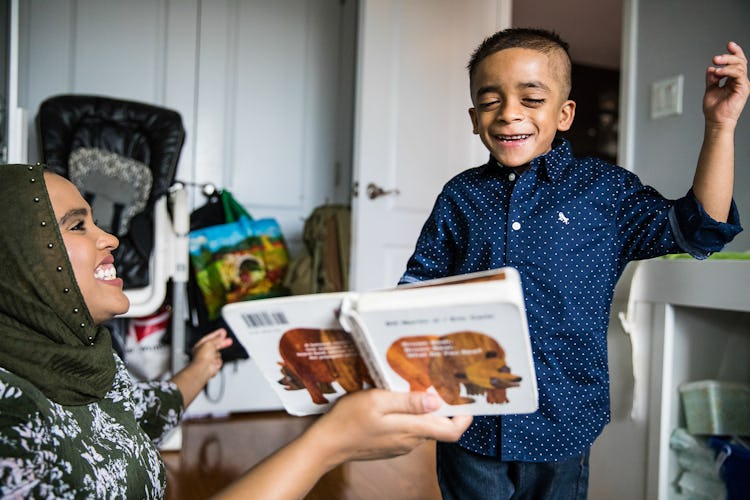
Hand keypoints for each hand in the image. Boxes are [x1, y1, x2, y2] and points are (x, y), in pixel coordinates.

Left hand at [191, 328, 233, 380]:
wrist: (203, 369)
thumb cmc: (202, 357)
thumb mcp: (210, 343)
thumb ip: (217, 339)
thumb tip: (222, 335)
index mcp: (200, 346)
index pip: (210, 338)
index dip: (217, 334)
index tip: (223, 332)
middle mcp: (203, 353)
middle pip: (215, 346)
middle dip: (222, 343)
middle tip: (229, 340)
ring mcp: (208, 359)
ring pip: (218, 354)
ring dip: (218, 354)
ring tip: (214, 356)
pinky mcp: (213, 365)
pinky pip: (220, 361)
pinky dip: (218, 361)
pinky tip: (214, 362)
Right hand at [310, 389, 472, 465]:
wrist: (327, 444)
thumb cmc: (348, 420)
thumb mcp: (377, 401)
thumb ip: (408, 402)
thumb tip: (437, 400)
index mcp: (411, 429)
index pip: (452, 431)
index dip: (465, 416)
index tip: (467, 398)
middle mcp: (411, 440)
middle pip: (440, 426)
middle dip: (446, 406)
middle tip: (443, 382)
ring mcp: (401, 444)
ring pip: (425, 426)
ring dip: (427, 409)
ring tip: (420, 386)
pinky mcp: (392, 444)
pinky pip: (410, 429)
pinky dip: (412, 415)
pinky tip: (401, 400)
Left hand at [704, 41, 748, 125]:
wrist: (715, 121)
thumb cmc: (714, 109)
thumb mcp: (710, 89)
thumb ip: (712, 78)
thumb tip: (711, 68)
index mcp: (733, 80)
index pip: (737, 63)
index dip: (735, 52)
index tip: (729, 44)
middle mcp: (739, 81)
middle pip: (740, 61)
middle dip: (729, 56)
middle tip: (716, 58)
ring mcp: (742, 84)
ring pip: (739, 66)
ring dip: (726, 63)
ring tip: (716, 64)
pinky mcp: (743, 89)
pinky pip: (738, 75)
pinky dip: (728, 71)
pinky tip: (719, 72)